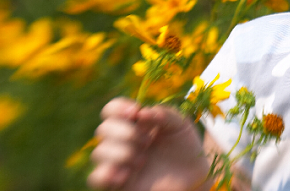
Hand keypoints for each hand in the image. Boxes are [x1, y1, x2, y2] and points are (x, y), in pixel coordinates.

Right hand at [87, 97, 211, 190]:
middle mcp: (121, 141)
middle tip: (147, 141)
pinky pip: (95, 177)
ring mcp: (118, 162)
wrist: (194, 177)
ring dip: (121, 153)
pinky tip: (126, 174)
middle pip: (103, 129)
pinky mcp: (117, 183)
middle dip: (125, 132)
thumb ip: (165, 113)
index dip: (118, 108)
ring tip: (142, 160)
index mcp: (133, 123)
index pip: (111, 110)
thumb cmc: (185, 148)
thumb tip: (141, 113)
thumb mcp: (181, 125)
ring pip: (98, 153)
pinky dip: (106, 174)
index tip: (135, 112)